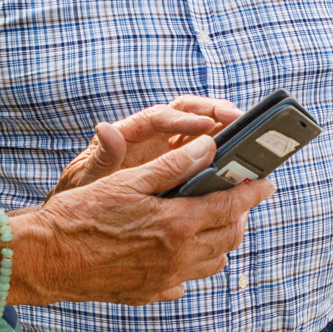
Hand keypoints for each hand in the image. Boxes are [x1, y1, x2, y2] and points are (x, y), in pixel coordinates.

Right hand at [12, 135, 274, 305]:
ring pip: (212, 262)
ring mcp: (164, 280)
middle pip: (229, 236)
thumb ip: (173, 166)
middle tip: (238, 198)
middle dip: (240, 215)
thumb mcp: (128, 180)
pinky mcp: (149, 293)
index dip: (253, 193)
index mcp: (176, 224)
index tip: (266, 183)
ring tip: (211, 221)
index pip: (232, 207)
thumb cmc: (80, 215)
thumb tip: (209, 149)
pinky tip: (177, 249)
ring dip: (219, 240)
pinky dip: (191, 264)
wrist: (44, 259)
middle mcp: (178, 257)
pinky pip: (185, 281)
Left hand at [47, 97, 239, 197]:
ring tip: (248, 136)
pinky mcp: (183, 165)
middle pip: (189, 111)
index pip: (161, 117)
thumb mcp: (88, 178)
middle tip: (239, 120)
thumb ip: (102, 157)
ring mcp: (171, 148)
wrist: (86, 220)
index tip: (206, 125)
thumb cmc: (84, 194)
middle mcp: (154, 135)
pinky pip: (209, 153)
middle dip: (215, 112)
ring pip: (204, 129)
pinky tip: (242, 165)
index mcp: (132, 132)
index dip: (184, 120)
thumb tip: (105, 129)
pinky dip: (226, 154)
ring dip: (226, 128)